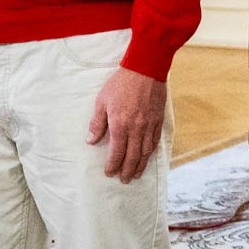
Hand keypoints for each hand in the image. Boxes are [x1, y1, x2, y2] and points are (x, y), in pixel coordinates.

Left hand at [87, 68, 167, 183]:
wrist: (145, 69)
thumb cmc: (121, 84)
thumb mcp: (102, 101)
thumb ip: (97, 123)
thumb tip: (91, 140)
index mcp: (120, 125)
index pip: (117, 153)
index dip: (113, 165)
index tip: (109, 173)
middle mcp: (136, 129)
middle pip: (132, 157)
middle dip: (127, 171)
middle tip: (123, 180)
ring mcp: (149, 125)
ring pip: (145, 152)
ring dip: (140, 166)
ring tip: (135, 175)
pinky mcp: (158, 120)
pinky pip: (155, 142)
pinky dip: (150, 153)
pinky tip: (147, 158)